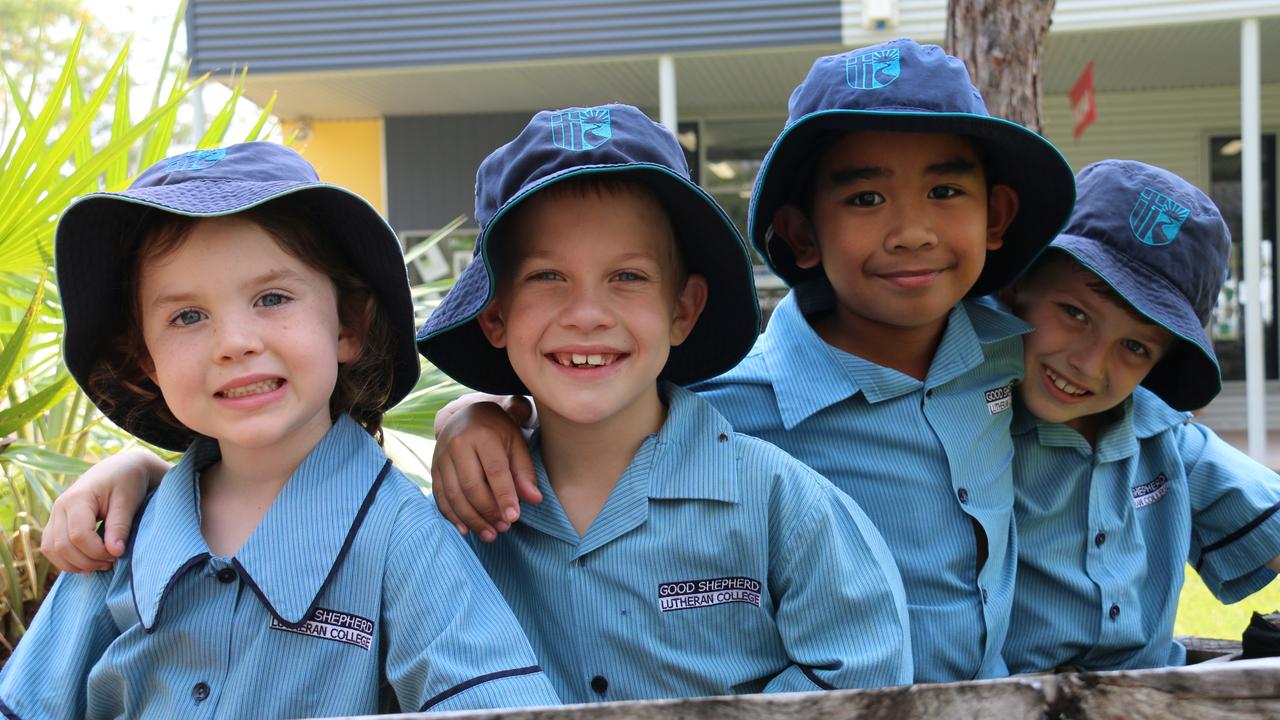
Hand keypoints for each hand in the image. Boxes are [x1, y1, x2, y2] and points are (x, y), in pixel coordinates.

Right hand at [40, 448, 168, 572]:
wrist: (121, 468)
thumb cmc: (127, 482)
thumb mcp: (128, 501)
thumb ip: (120, 526)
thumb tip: (115, 552)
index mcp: (78, 498)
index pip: (78, 535)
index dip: (97, 551)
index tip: (118, 554)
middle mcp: (60, 506)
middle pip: (63, 546)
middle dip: (88, 561)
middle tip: (111, 562)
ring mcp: (55, 515)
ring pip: (52, 550)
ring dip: (75, 564)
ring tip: (101, 564)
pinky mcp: (56, 523)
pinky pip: (51, 548)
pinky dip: (66, 560)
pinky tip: (88, 563)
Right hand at [432, 395, 540, 541]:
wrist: (467, 415)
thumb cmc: (497, 432)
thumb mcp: (516, 444)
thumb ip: (524, 472)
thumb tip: (534, 500)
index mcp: (483, 434)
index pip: (495, 471)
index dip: (504, 496)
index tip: (513, 518)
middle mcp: (458, 444)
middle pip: (471, 486)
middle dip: (488, 512)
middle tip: (504, 528)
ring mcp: (441, 456)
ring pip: (454, 495)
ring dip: (472, 519)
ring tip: (490, 534)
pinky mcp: (433, 468)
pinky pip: (440, 497)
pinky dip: (452, 516)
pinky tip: (466, 529)